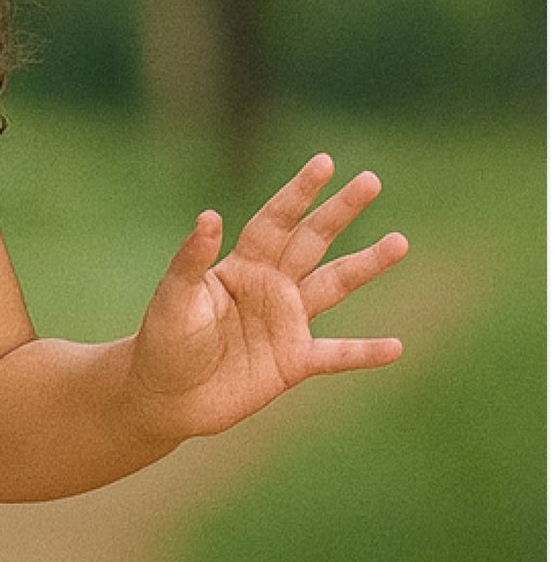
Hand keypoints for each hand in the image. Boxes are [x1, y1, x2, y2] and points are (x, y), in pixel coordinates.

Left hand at [125, 153, 407, 443]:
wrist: (163, 398)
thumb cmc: (163, 342)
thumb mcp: (173, 297)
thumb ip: (192, 260)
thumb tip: (209, 216)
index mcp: (242, 265)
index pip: (276, 221)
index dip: (298, 193)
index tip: (325, 163)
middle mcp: (270, 287)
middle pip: (312, 241)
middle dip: (340, 211)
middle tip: (371, 181)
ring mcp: (286, 323)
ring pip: (334, 286)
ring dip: (366, 266)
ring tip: (399, 242)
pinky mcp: (292, 363)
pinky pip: (335, 355)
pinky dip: (363, 353)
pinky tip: (395, 347)